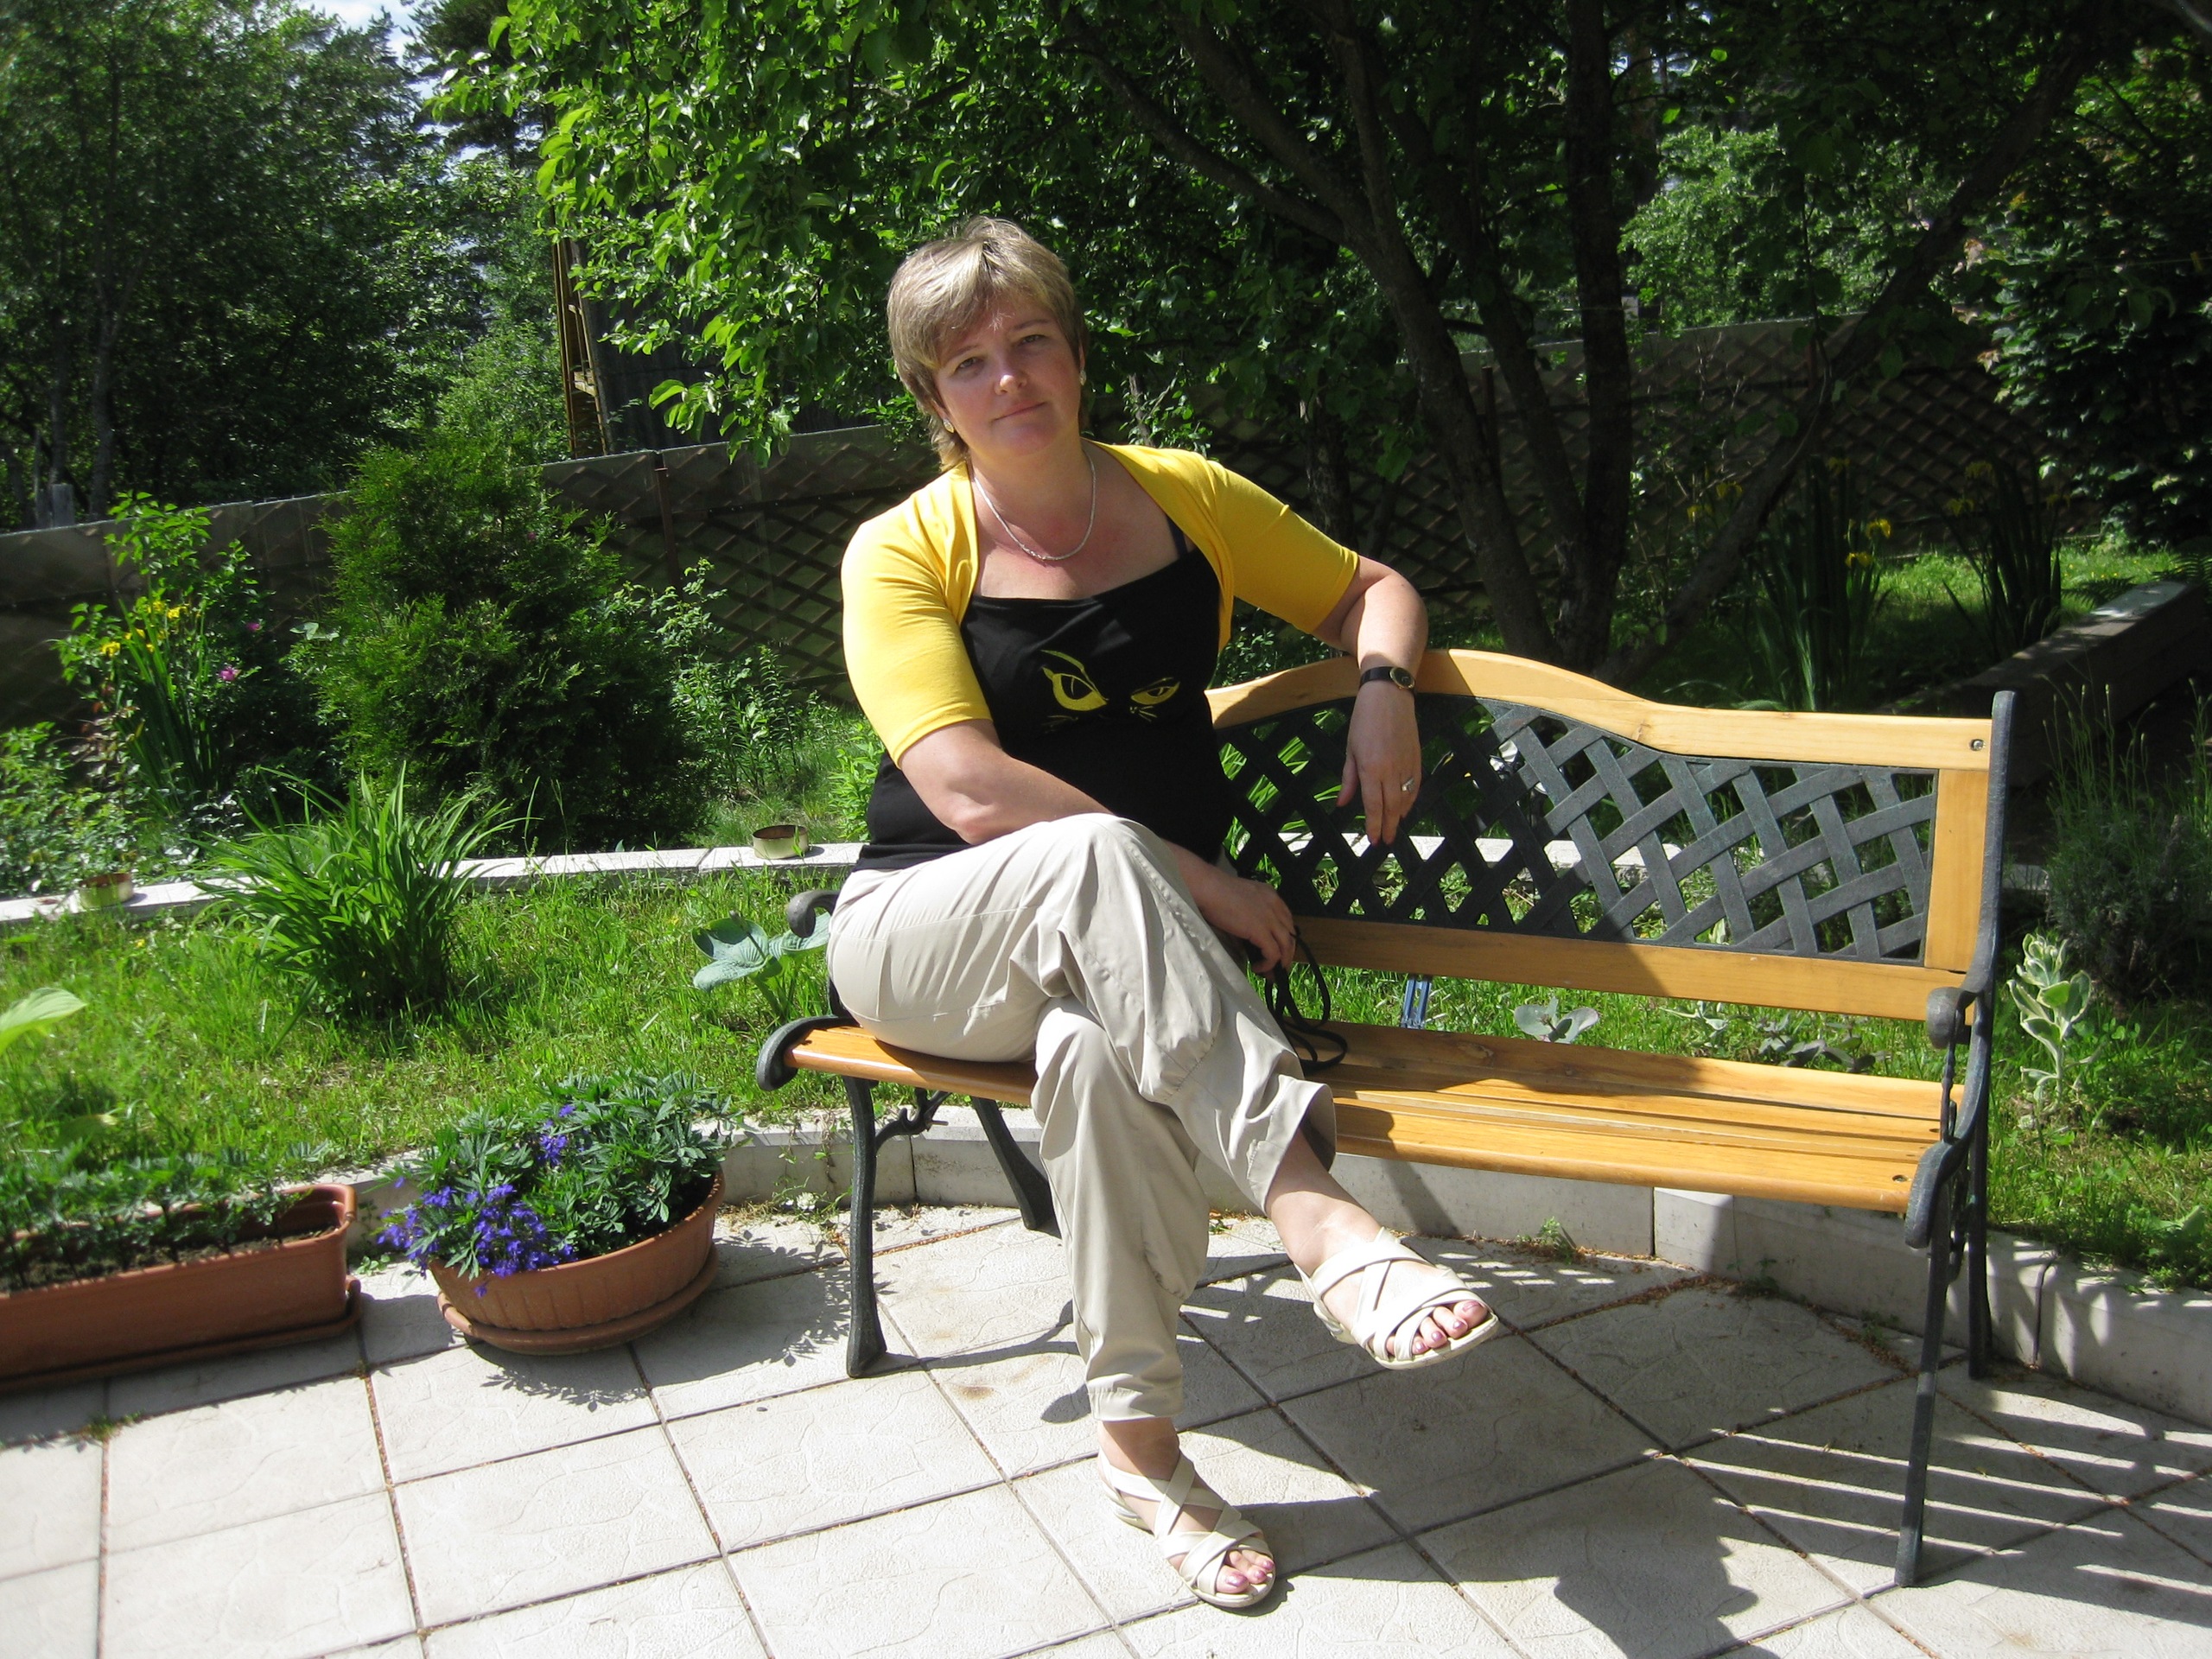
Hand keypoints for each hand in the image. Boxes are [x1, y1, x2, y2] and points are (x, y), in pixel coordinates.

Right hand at [1180, 858, 1297, 974]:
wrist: (1209, 888)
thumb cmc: (1216, 891)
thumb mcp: (1241, 901)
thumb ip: (1249, 917)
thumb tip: (1246, 941)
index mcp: (1271, 895)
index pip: (1286, 920)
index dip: (1284, 937)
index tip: (1277, 949)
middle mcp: (1275, 906)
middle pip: (1291, 934)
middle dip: (1287, 952)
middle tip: (1278, 966)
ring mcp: (1270, 918)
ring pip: (1287, 945)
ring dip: (1282, 961)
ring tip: (1272, 973)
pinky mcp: (1261, 931)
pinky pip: (1273, 953)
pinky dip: (1268, 964)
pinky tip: (1258, 968)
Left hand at [1339, 679, 1422, 845]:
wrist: (1389, 696)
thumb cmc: (1364, 720)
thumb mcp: (1351, 749)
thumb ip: (1349, 779)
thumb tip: (1343, 803)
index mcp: (1371, 769)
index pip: (1373, 806)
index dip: (1373, 825)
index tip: (1373, 840)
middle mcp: (1391, 771)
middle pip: (1391, 807)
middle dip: (1388, 827)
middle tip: (1385, 841)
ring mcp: (1406, 765)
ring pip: (1406, 799)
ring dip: (1399, 816)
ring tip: (1393, 827)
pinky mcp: (1417, 758)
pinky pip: (1416, 786)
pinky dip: (1411, 800)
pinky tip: (1405, 807)